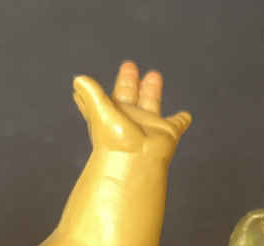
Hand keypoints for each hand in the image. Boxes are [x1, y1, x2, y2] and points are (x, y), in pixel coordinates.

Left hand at [73, 60, 191, 160]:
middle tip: (129, 66)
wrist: (137, 161)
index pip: (102, 98)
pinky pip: (177, 124)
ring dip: (152, 91)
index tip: (89, 80)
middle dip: (129, 81)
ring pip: (151, 104)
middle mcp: (130, 119)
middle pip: (130, 95)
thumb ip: (91, 94)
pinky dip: (181, 120)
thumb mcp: (100, 112)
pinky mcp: (167, 132)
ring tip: (154, 75)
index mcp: (112, 114)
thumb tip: (77, 80)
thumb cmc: (116, 141)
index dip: (95, 90)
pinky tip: (185, 115)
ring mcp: (149, 126)